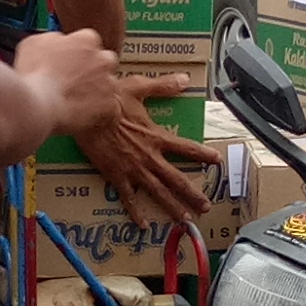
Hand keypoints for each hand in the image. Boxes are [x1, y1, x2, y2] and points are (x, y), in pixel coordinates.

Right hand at [7, 26, 118, 144]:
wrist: (37, 104)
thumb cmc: (32, 73)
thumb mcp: (33, 43)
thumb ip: (52, 40)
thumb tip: (57, 42)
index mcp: (86, 40)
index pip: (88, 42)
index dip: (77, 54)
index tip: (68, 63)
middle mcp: (103, 59)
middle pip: (104, 62)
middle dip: (94, 70)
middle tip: (74, 82)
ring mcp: (109, 83)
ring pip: (108, 87)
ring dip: (97, 92)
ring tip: (75, 103)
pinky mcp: (110, 106)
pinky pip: (108, 110)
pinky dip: (98, 114)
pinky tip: (80, 117)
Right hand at [78, 81, 218, 230]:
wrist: (87, 114)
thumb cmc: (111, 100)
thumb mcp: (139, 88)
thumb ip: (163, 86)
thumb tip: (185, 79)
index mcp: (157, 137)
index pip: (187, 148)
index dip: (203, 155)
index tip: (217, 161)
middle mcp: (150, 157)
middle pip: (177, 179)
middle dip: (193, 194)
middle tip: (205, 206)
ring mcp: (134, 169)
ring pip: (159, 192)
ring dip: (173, 207)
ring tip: (185, 219)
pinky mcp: (117, 176)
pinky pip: (129, 199)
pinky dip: (136, 213)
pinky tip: (143, 225)